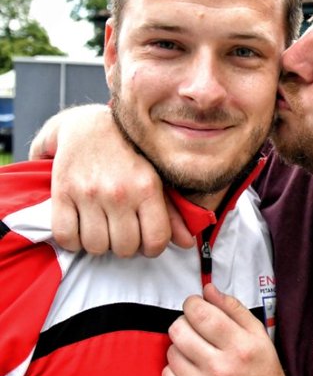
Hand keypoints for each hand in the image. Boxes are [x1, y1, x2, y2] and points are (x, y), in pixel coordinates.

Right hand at [40, 104, 189, 257]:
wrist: (90, 126)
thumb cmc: (129, 157)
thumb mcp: (157, 179)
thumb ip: (172, 213)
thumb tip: (186, 243)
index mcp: (147, 189)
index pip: (155, 241)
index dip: (151, 249)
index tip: (145, 242)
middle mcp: (119, 192)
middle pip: (125, 248)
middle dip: (125, 246)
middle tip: (120, 232)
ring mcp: (88, 193)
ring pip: (96, 245)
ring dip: (98, 244)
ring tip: (100, 229)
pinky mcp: (62, 192)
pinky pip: (65, 236)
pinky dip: (71, 241)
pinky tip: (78, 230)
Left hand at [164, 284, 312, 375]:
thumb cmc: (262, 372)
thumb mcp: (258, 335)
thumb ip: (233, 309)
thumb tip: (208, 290)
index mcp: (241, 347)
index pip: (199, 313)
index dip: (192, 304)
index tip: (196, 307)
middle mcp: (222, 368)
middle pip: (178, 329)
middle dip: (185, 324)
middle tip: (197, 331)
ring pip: (171, 351)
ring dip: (182, 349)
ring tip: (199, 355)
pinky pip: (167, 374)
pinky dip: (177, 370)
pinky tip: (194, 371)